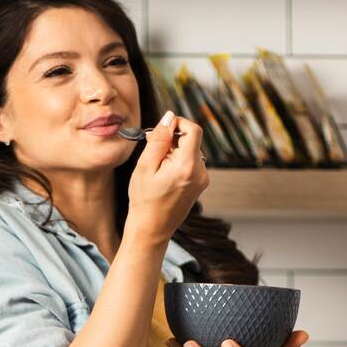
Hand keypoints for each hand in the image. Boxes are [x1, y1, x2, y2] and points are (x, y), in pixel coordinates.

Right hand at [126, 110, 208, 243]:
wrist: (151, 229)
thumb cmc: (144, 200)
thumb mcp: (145, 166)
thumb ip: (159, 139)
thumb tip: (169, 117)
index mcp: (187, 166)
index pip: (193, 130)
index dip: (178, 123)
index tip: (162, 130)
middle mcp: (200, 172)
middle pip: (191, 141)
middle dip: (172, 141)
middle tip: (152, 154)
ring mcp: (202, 180)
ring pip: (190, 152)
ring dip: (174, 153)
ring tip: (157, 170)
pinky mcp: (200, 185)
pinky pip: (191, 163)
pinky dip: (178, 163)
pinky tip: (164, 177)